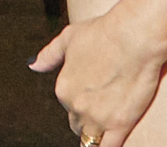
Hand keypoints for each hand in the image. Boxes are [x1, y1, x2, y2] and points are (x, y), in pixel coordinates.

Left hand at [31, 13, 166, 146]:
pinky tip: (112, 139)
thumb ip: (49, 55)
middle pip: (78, 124)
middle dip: (89, 118)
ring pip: (90, 140)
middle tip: (106, 104)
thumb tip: (33, 65)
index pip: (68, 105)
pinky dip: (107, 146)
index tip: (95, 93)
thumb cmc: (105, 32)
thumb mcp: (69, 38)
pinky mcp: (119, 125)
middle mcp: (76, 105)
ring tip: (109, 123)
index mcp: (63, 88)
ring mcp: (97, 118)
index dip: (83, 101)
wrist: (134, 35)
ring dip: (97, 134)